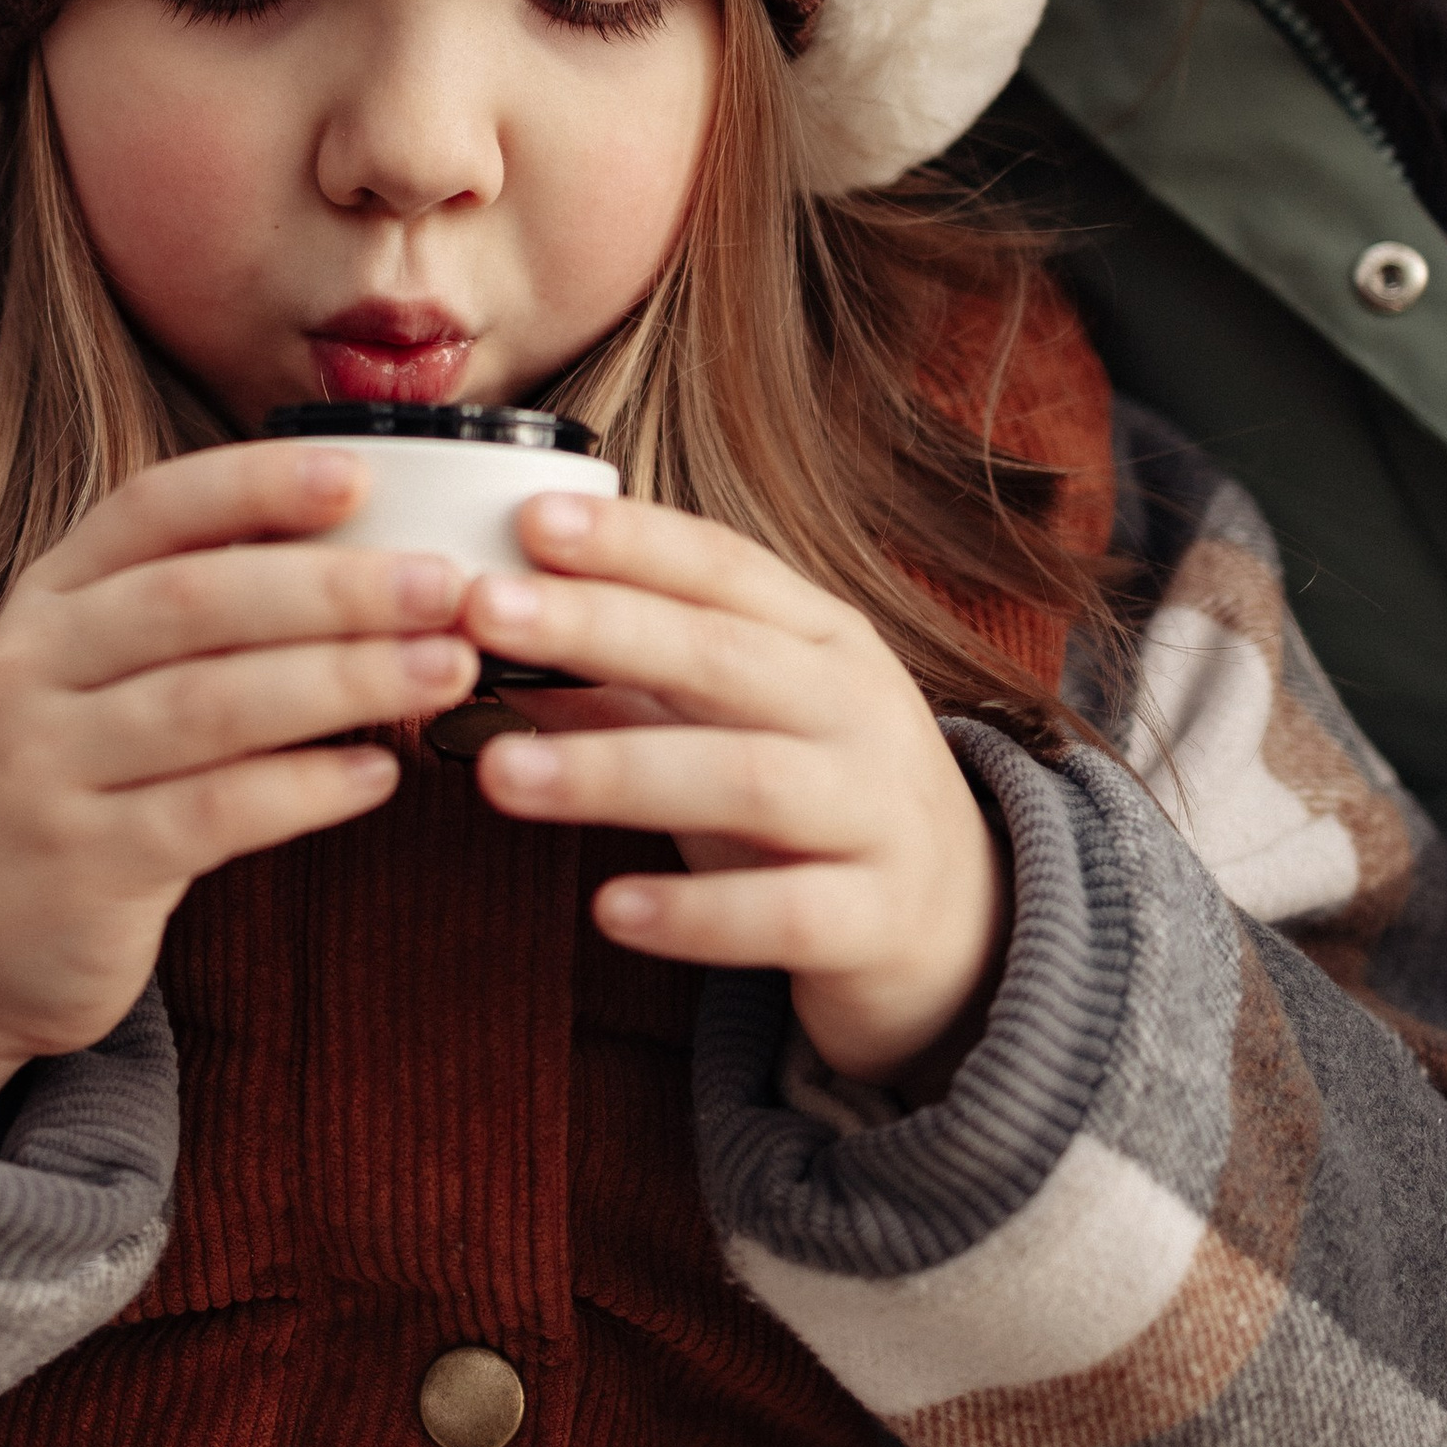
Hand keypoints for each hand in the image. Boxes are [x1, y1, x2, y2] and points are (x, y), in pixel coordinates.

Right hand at [0, 441, 475, 1134]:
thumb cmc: (78, 775)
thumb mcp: (100, 670)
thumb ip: (200, 611)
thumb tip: (367, 543)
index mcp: (51, 595)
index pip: (152, 508)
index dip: (255, 484)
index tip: (360, 474)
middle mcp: (33, 665)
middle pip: (193, 602)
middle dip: (332, 587)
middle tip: (444, 585)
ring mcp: (46, 767)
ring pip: (209, 705)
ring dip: (342, 680)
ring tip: (444, 668)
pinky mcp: (82, 865)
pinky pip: (210, 815)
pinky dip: (305, 789)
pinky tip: (379, 775)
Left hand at [464, 494, 1003, 1083]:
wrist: (964, 926)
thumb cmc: (813, 799)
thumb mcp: (732, 724)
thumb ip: (625, 681)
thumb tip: (489, 634)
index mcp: (822, 640)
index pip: (725, 567)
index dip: (631, 540)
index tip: (529, 520)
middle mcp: (857, 710)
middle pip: (724, 655)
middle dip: (599, 625)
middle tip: (482, 610)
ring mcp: (877, 813)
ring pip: (746, 778)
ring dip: (613, 771)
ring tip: (498, 773)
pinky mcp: (876, 920)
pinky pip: (783, 913)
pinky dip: (693, 912)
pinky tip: (607, 910)